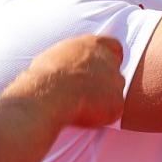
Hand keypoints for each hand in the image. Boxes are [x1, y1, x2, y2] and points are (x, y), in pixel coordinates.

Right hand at [10, 34, 125, 128]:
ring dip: (103, 98)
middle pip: (114, 70)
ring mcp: (115, 80)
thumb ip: (71, 60)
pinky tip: (84, 117)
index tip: (100, 69)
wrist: (47, 95)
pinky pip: (113, 110)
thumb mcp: (55, 58)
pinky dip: (102, 115)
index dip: (109, 58)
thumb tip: (68, 69)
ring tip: (80, 106)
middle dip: (104, 81)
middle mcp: (108, 60)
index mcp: (93, 45)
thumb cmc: (44, 77)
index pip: (113, 46)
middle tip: (87, 93)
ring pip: (114, 91)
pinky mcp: (117, 102)